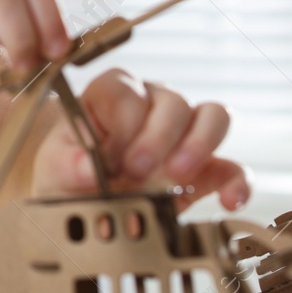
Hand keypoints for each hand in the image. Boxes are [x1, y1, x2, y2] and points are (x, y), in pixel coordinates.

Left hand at [27, 69, 250, 212]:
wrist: (82, 201)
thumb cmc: (67, 171)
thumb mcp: (54, 167)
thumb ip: (67, 164)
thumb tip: (87, 168)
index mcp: (112, 93)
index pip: (129, 91)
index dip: (123, 124)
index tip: (110, 157)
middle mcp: (153, 103)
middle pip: (173, 101)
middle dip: (157, 138)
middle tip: (137, 171)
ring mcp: (184, 133)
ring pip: (214, 117)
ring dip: (199, 146)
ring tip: (176, 176)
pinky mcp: (206, 168)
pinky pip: (232, 165)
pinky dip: (237, 182)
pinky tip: (229, 200)